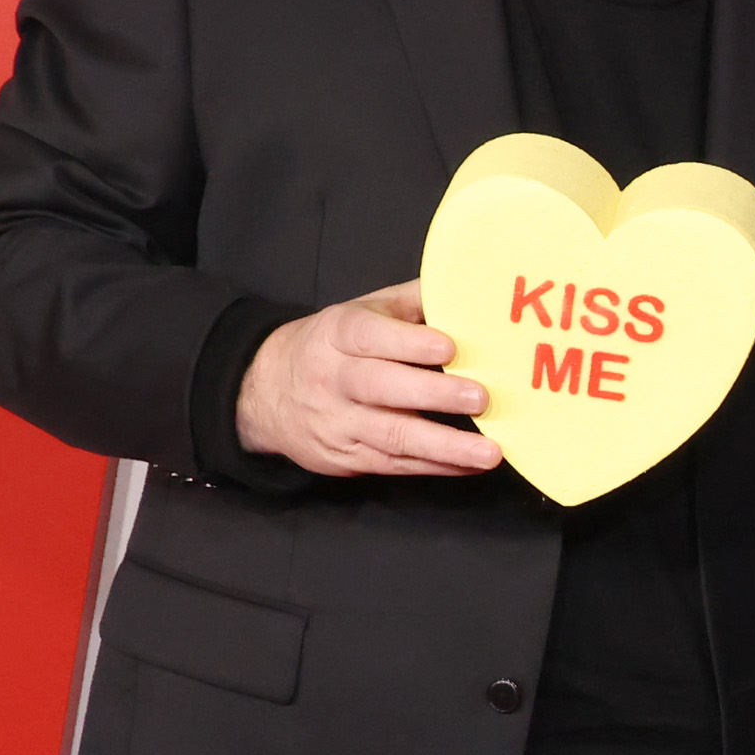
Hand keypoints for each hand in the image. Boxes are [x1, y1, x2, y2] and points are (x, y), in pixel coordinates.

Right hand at [235, 281, 497, 475]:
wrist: (265, 392)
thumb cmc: (334, 346)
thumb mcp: (360, 312)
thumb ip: (410, 302)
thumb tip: (465, 287)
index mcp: (336, 334)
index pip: (368, 336)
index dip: (408, 342)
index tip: (450, 346)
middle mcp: (333, 378)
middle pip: (381, 387)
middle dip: (433, 393)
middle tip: (481, 397)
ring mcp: (339, 422)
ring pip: (391, 436)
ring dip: (444, 446)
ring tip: (489, 453)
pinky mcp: (346, 458)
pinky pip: (395, 465)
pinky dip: (437, 467)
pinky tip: (471, 465)